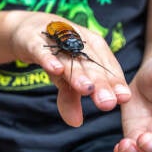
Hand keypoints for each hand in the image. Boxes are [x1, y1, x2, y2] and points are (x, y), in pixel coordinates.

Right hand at [4, 13, 130, 126]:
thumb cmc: (56, 54)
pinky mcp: (34, 40)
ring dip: (77, 73)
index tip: (123, 98)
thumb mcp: (64, 77)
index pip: (106, 66)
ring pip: (68, 57)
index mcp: (92, 47)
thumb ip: (70, 97)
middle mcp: (77, 41)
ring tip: (86, 89)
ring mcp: (55, 39)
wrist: (28, 28)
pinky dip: (49, 59)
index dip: (114, 81)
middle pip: (90, 64)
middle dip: (99, 83)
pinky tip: (56, 69)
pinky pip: (43, 50)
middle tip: (108, 102)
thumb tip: (76, 123)